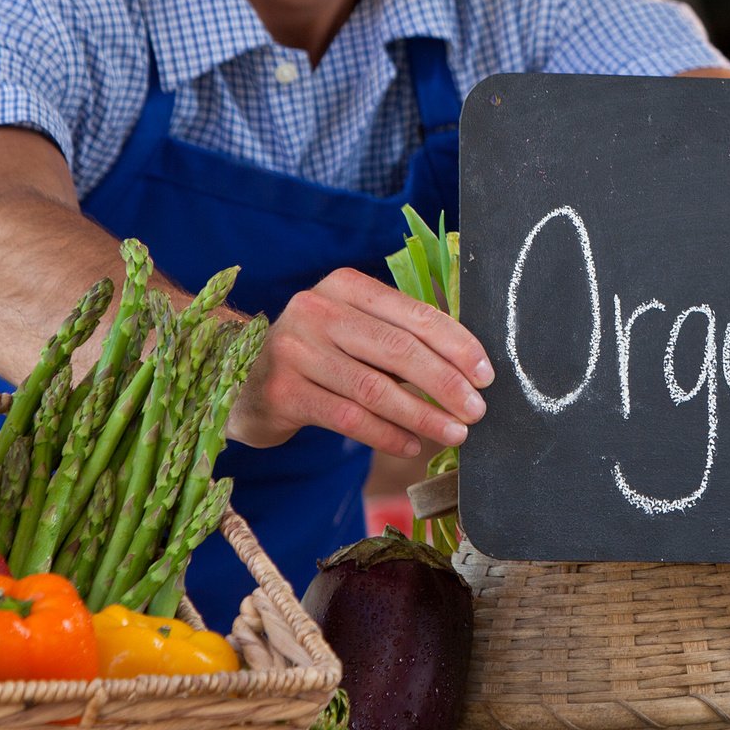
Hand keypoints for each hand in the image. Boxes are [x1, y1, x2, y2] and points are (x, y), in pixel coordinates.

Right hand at [228, 268, 493, 456]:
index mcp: (345, 285)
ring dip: (422, 415)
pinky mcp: (282, 391)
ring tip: (455, 433)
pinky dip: (386, 434)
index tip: (486, 375)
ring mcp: (294, 350)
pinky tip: (412, 444)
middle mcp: (316, 310)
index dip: (456, 345)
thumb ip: (401, 334)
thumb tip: (470, 365)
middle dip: (446, 384)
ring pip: (374, 388)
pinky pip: (348, 417)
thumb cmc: (320, 354)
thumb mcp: (355, 329)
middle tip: (477, 411)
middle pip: (398, 350)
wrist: (243, 380)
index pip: (414, 314)